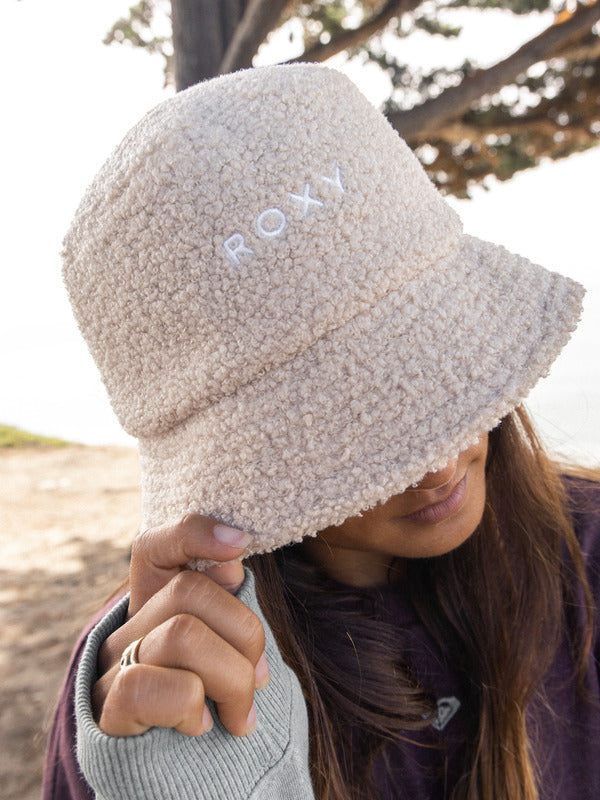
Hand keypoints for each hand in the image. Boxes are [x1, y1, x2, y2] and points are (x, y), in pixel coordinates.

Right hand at [91, 515, 268, 737]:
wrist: (181, 779)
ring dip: (231, 678)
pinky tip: (199, 726)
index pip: (155, 546)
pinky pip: (149, 685)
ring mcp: (114, 667)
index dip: (194, 533)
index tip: (241, 544)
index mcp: (155, 608)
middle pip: (190, 592)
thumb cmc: (214, 707)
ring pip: (181, 635)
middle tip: (258, 681)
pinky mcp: (108, 711)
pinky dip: (189, 705)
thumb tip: (231, 562)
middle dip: (245, 635)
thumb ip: (227, 609)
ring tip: (241, 714)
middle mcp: (128, 629)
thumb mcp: (227, 652)